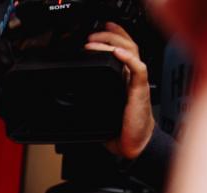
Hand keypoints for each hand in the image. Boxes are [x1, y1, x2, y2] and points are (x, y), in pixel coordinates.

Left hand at [87, 22, 154, 158]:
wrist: (134, 146)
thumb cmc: (120, 130)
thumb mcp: (99, 111)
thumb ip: (88, 101)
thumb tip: (65, 101)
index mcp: (123, 79)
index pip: (121, 50)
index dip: (111, 37)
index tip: (96, 32)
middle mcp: (131, 77)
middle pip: (126, 45)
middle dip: (109, 36)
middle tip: (92, 35)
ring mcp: (137, 82)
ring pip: (131, 52)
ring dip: (114, 42)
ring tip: (97, 41)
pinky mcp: (140, 91)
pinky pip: (138, 69)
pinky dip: (128, 59)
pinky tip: (118, 53)